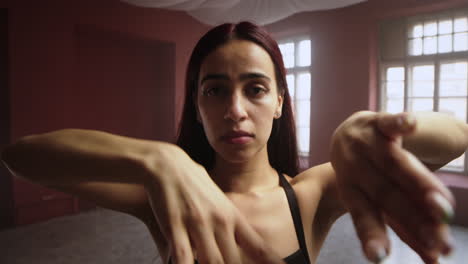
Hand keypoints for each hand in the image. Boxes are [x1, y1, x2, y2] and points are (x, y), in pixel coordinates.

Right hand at [143, 143, 283, 263]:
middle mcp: (220, 222)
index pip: (257, 246)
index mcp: (232, 216)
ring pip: (213, 261)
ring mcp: (198, 224)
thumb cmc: (194, 184)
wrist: (168, 165)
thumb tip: (231, 241)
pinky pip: (182, 256)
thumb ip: (226, 223)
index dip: (272, 263)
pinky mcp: (176, 226)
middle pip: (235, 261)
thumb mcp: (218, 200)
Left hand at [330, 111, 454, 263]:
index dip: (373, 235)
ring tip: (441, 206)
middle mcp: (354, 168)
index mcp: (351, 190)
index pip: (365, 215)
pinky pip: (388, 122)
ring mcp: (365, 143)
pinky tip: (410, 125)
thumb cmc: (370, 173)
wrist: (349, 130)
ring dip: (419, 184)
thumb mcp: (380, 197)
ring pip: (394, 163)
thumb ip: (405, 225)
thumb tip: (434, 260)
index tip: (379, 257)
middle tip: (441, 243)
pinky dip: (399, 123)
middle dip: (413, 219)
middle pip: (386, 194)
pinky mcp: (376, 121)